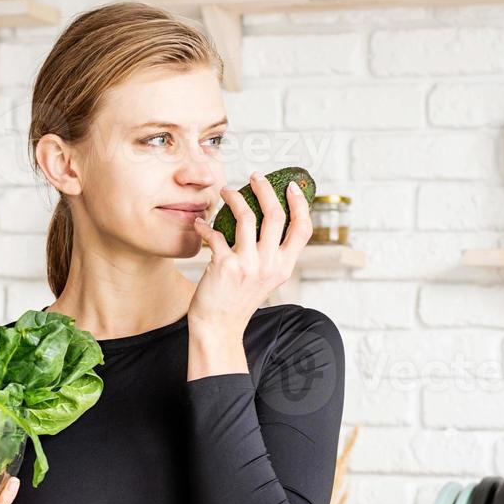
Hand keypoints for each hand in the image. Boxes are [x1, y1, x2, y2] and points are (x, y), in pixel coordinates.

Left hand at [189, 171, 312, 331]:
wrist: (219, 326)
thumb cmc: (239, 299)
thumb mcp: (266, 277)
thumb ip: (272, 253)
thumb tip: (268, 217)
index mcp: (284, 266)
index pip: (303, 229)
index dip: (300, 204)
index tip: (292, 187)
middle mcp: (270, 265)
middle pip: (275, 215)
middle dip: (265, 189)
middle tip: (254, 178)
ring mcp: (248, 265)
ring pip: (247, 217)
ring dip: (234, 198)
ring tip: (226, 192)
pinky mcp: (225, 265)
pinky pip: (215, 234)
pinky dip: (205, 225)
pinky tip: (200, 224)